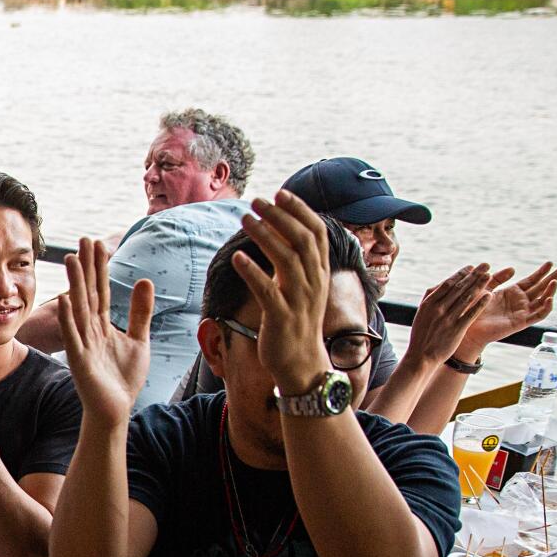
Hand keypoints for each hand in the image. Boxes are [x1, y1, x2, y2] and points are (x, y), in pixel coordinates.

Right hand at [51, 237, 152, 424]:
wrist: (115, 410)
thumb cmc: (123, 378)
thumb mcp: (140, 340)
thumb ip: (140, 312)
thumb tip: (146, 280)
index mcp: (103, 326)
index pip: (102, 290)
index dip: (101, 267)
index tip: (98, 243)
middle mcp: (90, 331)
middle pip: (89, 292)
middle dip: (87, 267)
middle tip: (84, 239)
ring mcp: (83, 344)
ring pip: (79, 309)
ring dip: (75, 284)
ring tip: (72, 259)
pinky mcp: (79, 361)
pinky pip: (73, 337)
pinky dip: (69, 318)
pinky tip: (67, 299)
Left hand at [234, 191, 335, 395]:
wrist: (300, 364)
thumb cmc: (296, 321)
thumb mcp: (302, 287)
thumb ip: (296, 261)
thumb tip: (282, 231)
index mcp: (319, 273)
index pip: (316, 233)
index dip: (300, 210)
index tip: (280, 193)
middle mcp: (314, 282)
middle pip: (302, 240)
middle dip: (280, 216)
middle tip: (257, 200)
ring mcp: (299, 300)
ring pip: (286, 260)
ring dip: (265, 236)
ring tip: (245, 219)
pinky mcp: (281, 317)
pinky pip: (267, 290)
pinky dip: (252, 272)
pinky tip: (237, 258)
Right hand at [408, 265, 495, 364]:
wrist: (421, 357)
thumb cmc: (421, 336)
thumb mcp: (421, 315)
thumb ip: (430, 299)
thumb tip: (440, 285)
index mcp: (429, 303)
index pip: (447, 283)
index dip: (461, 274)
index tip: (471, 267)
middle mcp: (438, 308)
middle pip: (459, 287)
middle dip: (474, 275)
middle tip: (485, 265)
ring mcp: (448, 318)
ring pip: (466, 297)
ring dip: (479, 285)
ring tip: (489, 275)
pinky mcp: (456, 329)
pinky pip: (471, 313)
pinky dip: (481, 303)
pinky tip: (489, 295)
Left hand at [459, 261, 556, 355]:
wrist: (467, 326)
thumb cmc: (473, 307)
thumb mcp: (485, 287)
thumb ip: (498, 278)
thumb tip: (513, 269)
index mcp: (512, 292)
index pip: (532, 280)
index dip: (541, 272)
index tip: (550, 262)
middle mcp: (520, 301)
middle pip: (542, 288)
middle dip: (554, 278)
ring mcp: (522, 312)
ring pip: (543, 301)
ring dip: (550, 291)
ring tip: (555, 281)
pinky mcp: (521, 322)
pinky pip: (538, 316)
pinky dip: (545, 308)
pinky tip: (549, 298)